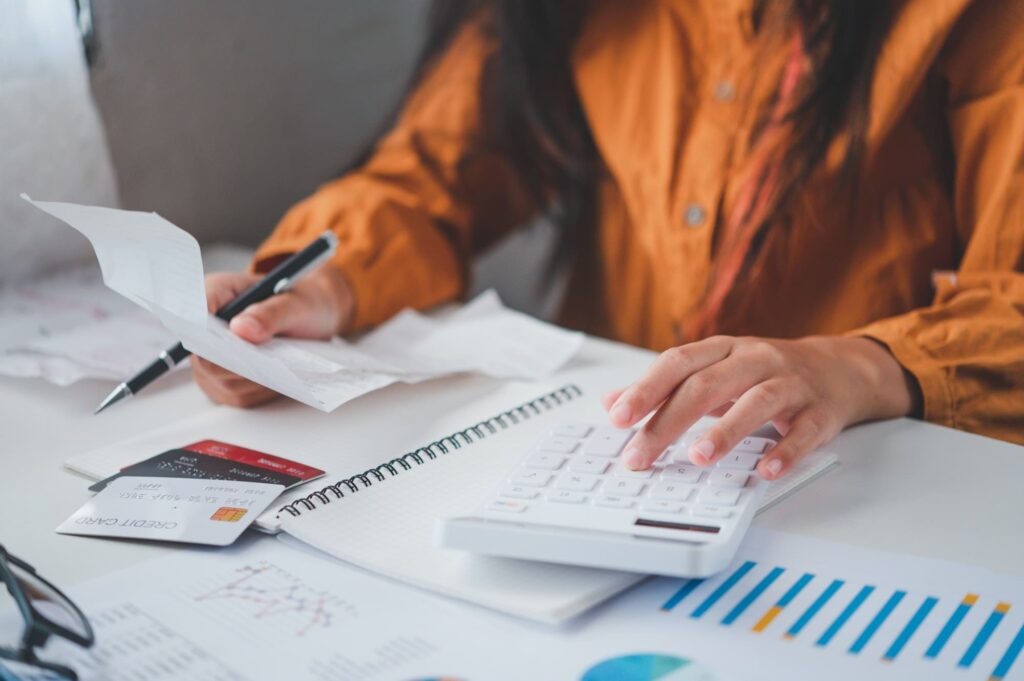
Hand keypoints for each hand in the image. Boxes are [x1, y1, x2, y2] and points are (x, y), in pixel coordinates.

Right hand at [190, 265, 353, 406]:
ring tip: (283, 366)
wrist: (311, 317)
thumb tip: (241, 329)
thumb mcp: (295, 303)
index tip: (231, 343)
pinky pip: (239, 396)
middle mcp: (205, 328)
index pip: (191, 312)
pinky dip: (262, 390)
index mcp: (216, 293)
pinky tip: (281, 378)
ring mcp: (210, 359)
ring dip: (256, 379)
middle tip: (272, 362)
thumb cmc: (300, 303)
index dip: (202, 331)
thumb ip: (270, 313)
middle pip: (206, 358)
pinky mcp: (224, 382)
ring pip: (223, 382)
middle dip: (239, 363)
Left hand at [602, 335, 917, 479]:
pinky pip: (804, 432)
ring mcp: (791, 384)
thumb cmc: (766, 372)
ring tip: (699, 457)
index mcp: (723, 350)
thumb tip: (611, 402)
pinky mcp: (821, 411)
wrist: (841, 368)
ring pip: (756, 402)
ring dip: (726, 431)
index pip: (678, 363)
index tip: (619, 417)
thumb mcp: (714, 370)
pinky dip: (785, 452)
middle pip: (707, 386)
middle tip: (641, 453)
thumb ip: (665, 388)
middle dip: (669, 421)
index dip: (646, 388)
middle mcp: (755, 360)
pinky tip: (765, 470)